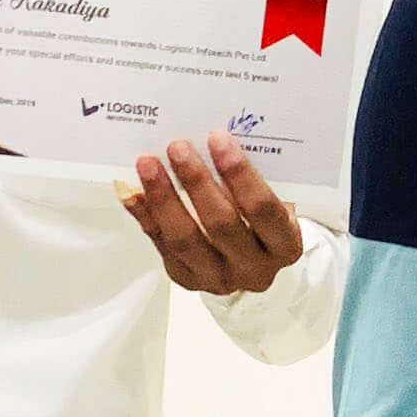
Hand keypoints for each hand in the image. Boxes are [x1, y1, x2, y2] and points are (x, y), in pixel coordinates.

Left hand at [118, 131, 306, 295]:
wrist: (251, 259)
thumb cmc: (262, 218)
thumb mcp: (274, 199)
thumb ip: (251, 178)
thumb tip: (211, 138)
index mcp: (285, 245)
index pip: (263, 209)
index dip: (240, 174)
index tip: (218, 138)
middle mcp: (255, 269)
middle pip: (222, 225)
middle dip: (197, 182)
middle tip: (178, 147)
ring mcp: (219, 278)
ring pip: (186, 240)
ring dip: (164, 198)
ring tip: (148, 164)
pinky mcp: (187, 278)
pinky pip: (161, 245)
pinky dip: (144, 215)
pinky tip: (131, 190)